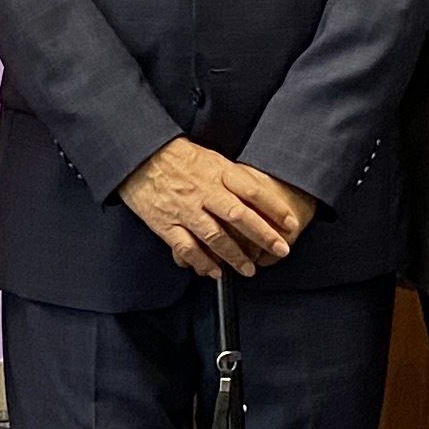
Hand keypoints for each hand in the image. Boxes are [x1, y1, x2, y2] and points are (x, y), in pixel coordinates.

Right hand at [117, 139, 312, 277]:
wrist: (138, 156)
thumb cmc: (175, 156)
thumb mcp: (210, 157)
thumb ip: (231, 176)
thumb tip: (257, 193)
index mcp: (217, 172)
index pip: (252, 190)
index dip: (274, 208)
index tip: (290, 223)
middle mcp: (203, 191)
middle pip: (239, 216)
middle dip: (263, 236)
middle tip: (280, 250)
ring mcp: (184, 209)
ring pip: (215, 236)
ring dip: (235, 256)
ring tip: (249, 269)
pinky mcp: (166, 224)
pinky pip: (187, 248)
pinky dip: (201, 262)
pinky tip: (214, 272)